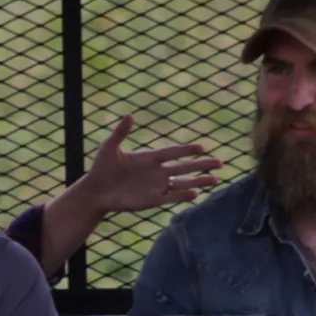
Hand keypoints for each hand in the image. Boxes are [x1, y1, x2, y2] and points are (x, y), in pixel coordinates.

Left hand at [80, 116, 224, 213]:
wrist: (95, 191)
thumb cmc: (101, 168)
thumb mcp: (109, 148)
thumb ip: (120, 133)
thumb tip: (129, 115)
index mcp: (149, 158)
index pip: (173, 152)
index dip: (187, 150)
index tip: (203, 148)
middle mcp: (156, 172)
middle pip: (184, 167)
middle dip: (202, 165)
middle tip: (221, 162)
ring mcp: (155, 186)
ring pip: (182, 183)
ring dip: (199, 181)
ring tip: (216, 179)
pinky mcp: (151, 200)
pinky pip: (170, 198)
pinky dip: (182, 196)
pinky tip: (196, 194)